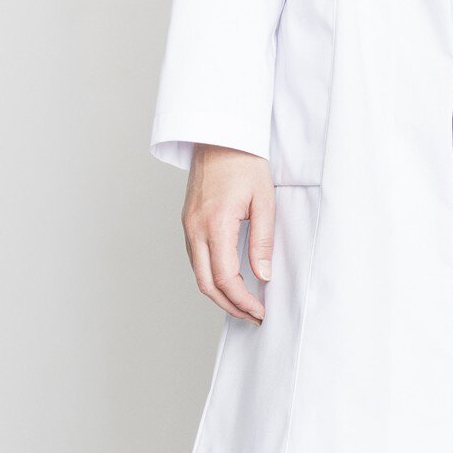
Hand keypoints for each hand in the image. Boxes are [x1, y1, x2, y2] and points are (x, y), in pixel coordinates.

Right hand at [182, 144, 274, 322]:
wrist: (219, 136)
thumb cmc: (244, 162)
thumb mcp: (264, 201)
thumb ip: (263, 241)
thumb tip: (263, 276)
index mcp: (216, 224)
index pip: (225, 278)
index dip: (242, 301)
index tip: (259, 311)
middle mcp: (195, 229)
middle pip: (206, 284)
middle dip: (230, 306)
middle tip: (252, 316)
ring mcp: (188, 226)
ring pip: (198, 274)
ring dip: (219, 294)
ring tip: (243, 304)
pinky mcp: (188, 222)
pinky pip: (196, 259)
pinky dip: (211, 276)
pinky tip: (228, 281)